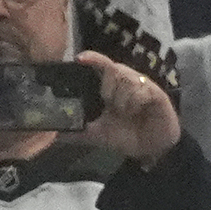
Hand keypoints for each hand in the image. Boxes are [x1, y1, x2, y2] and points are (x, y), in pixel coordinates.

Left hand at [76, 49, 179, 164]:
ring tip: (126, 113)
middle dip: (108, 88)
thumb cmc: (128, 136)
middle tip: (110, 105)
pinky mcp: (156, 93)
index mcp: (112, 86)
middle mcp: (126, 81)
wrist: (153, 151)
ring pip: (126, 78)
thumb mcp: (98, 135)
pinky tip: (138, 111)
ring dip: (122, 99)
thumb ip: (78, 132)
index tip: (79, 59)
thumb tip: (54, 134)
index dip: (92, 58)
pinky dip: (135, 102)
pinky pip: (141, 89)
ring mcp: (142, 85)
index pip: (101, 64)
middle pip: (113, 68)